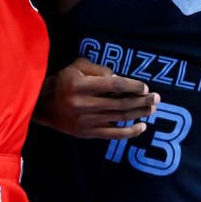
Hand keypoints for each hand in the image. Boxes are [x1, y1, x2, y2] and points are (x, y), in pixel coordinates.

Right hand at [33, 57, 159, 139]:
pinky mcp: (88, 133)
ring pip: (119, 118)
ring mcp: (87, 121)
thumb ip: (98, 69)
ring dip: (139, 114)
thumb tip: (119, 78)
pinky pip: (112, 134)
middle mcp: (84, 104)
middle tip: (157, 98)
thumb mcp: (77, 67)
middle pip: (120, 103)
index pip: (114, 85)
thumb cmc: (63, 81)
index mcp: (81, 85)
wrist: (43, 105)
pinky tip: (142, 127)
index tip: (145, 87)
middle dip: (142, 101)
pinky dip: (129, 132)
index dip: (132, 86)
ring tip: (153, 109)